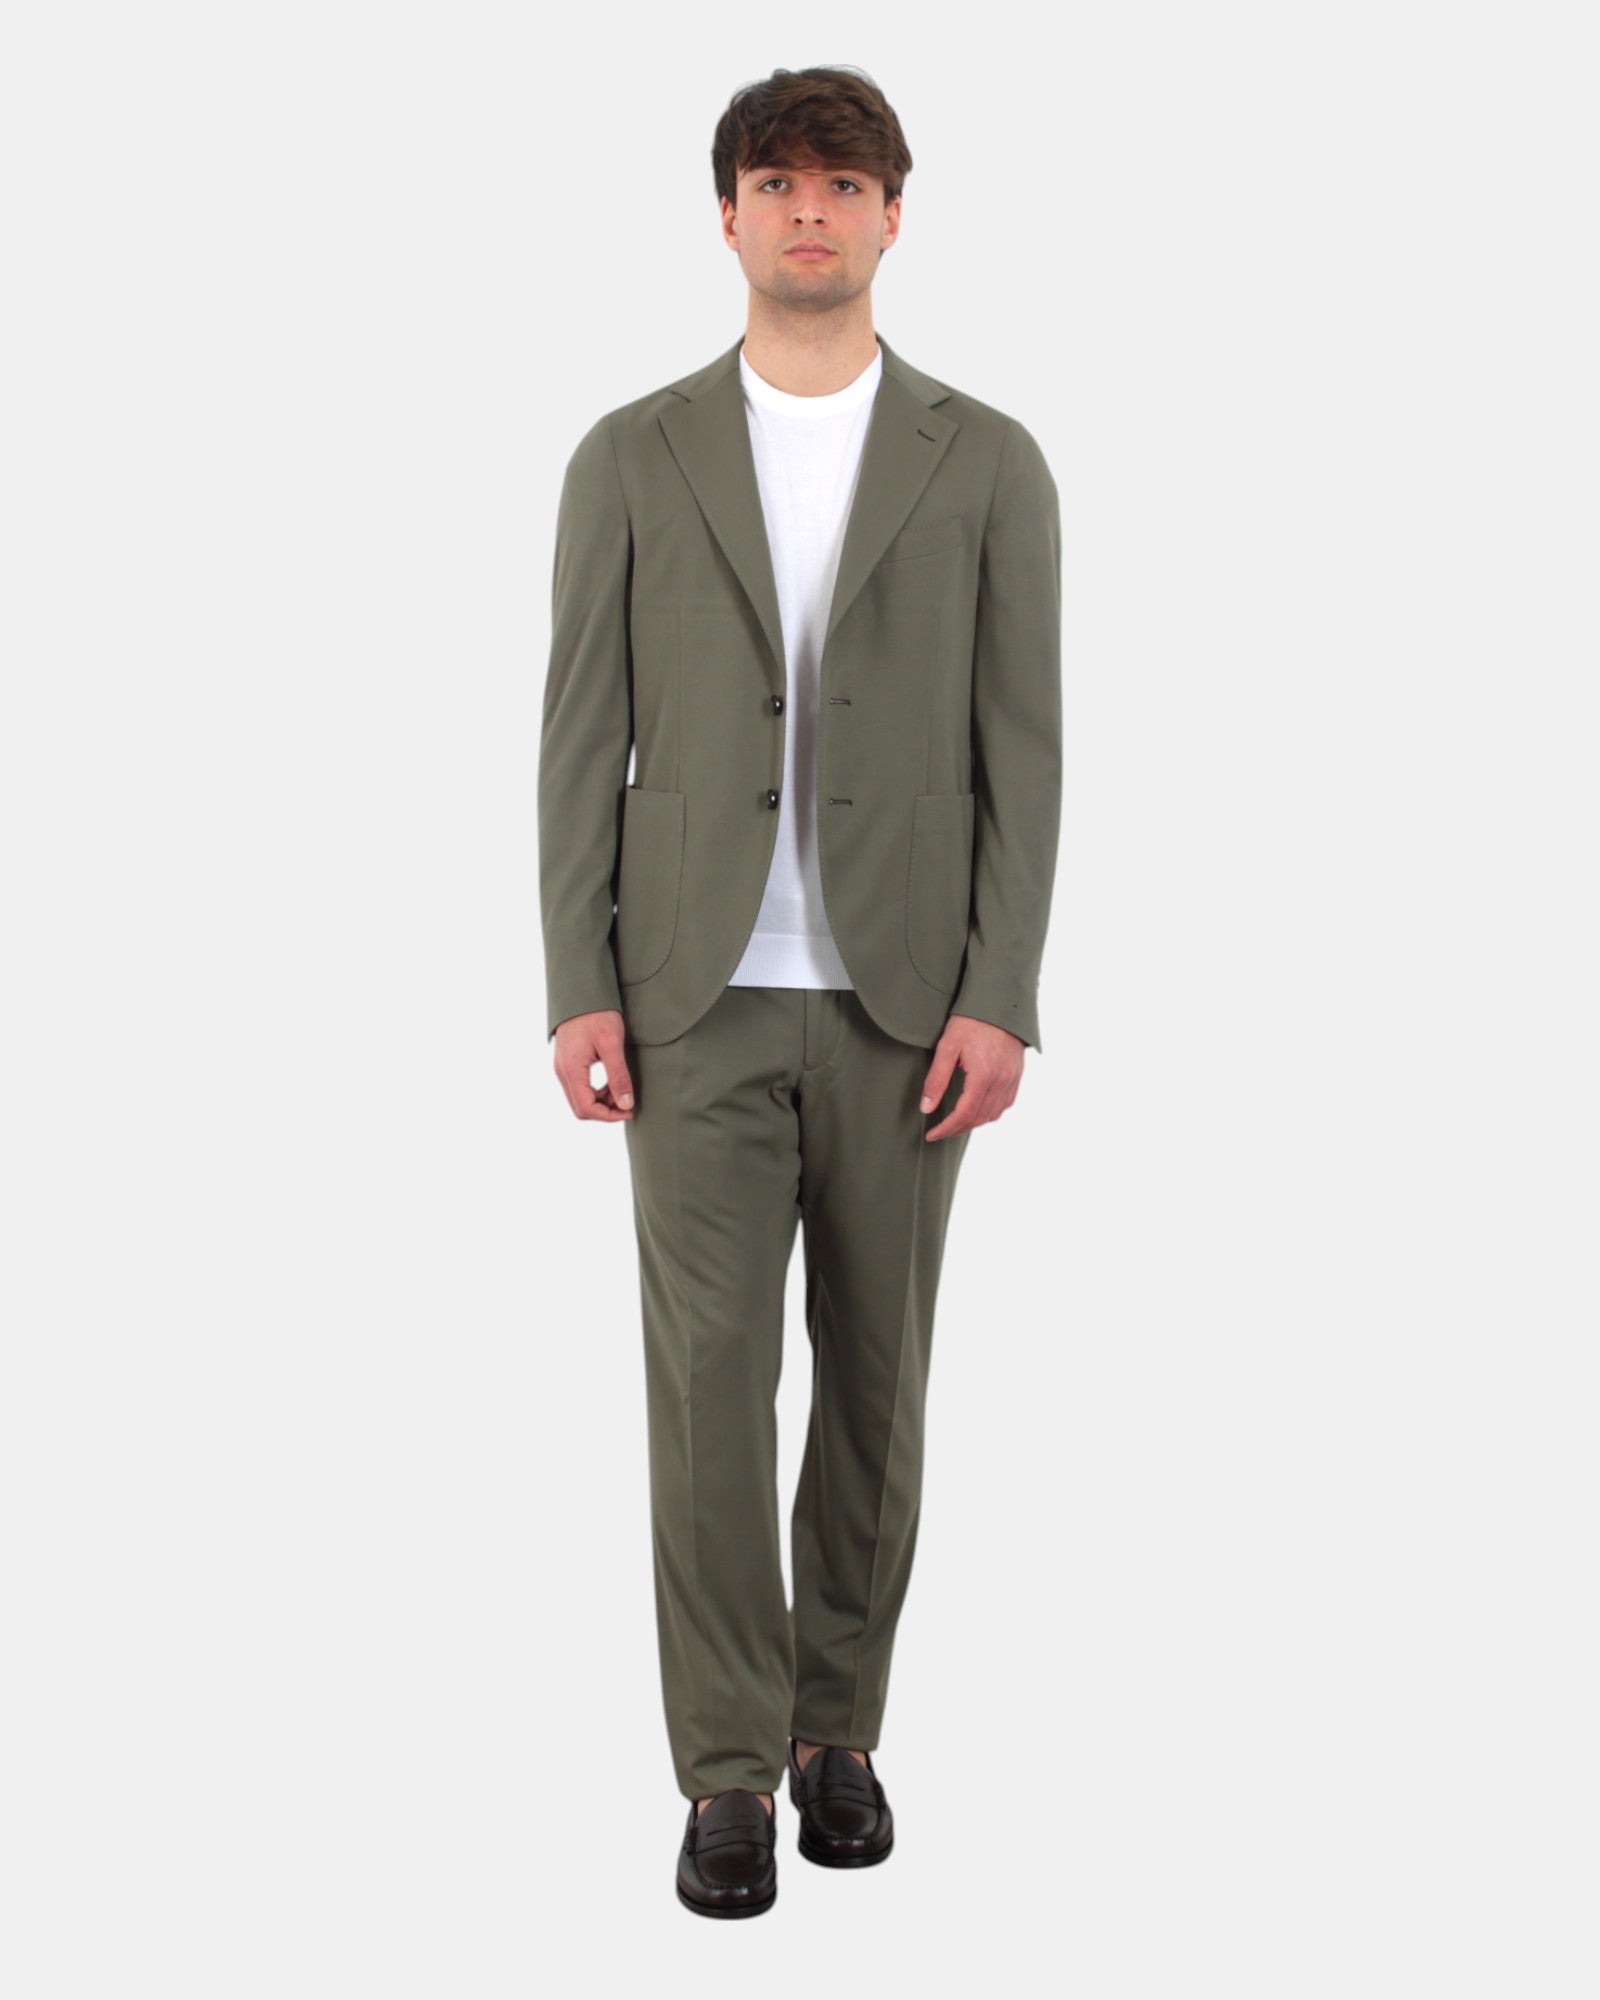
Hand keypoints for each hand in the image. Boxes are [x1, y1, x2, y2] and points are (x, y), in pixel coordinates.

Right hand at [553, 1010, 634, 1122]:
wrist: (582, 991)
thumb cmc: (598, 1014)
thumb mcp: (612, 1045)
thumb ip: (618, 1076)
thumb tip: (626, 1105)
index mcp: (571, 1069)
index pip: (586, 1108)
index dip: (609, 1116)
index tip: (630, 1110)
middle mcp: (562, 1072)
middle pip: (580, 1108)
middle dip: (605, 1111)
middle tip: (627, 1103)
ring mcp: (562, 1068)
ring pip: (579, 1099)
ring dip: (601, 1102)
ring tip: (621, 1090)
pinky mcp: (567, 1062)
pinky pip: (579, 1087)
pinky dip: (595, 1091)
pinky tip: (611, 1082)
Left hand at [918, 1015, 1025, 1141]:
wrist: (998, 1004)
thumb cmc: (970, 1021)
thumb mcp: (947, 1047)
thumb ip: (936, 1080)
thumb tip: (926, 1108)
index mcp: (983, 1075)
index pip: (964, 1114)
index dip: (946, 1128)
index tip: (932, 1135)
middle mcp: (1001, 1081)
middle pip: (979, 1118)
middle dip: (957, 1129)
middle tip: (939, 1131)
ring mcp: (1012, 1079)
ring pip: (993, 1114)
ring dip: (973, 1123)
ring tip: (955, 1123)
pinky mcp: (1017, 1075)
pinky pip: (1005, 1104)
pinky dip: (989, 1113)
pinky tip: (977, 1110)